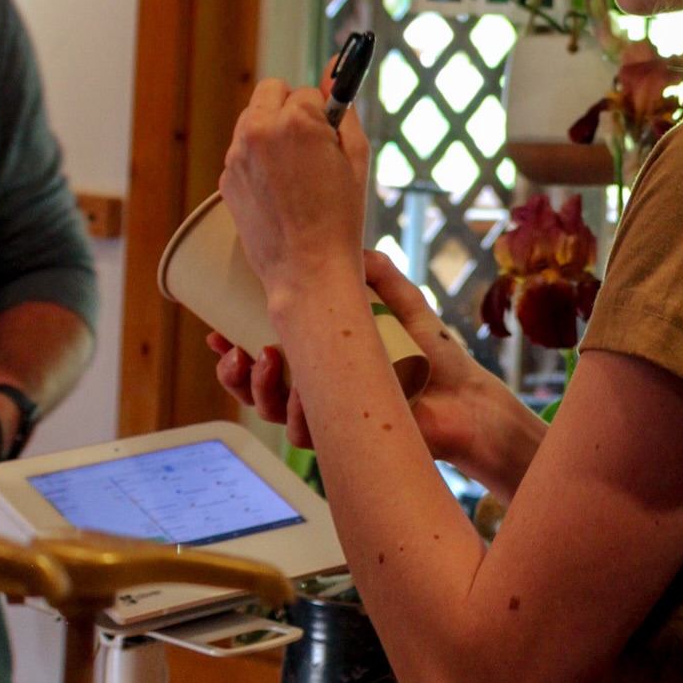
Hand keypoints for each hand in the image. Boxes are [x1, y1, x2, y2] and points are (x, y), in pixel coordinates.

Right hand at [209, 250, 515, 472]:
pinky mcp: (346, 438)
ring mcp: (332, 418)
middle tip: (233, 350)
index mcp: (324, 362)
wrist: (468, 399)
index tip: (214, 333)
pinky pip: (308, 434)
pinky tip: (294, 396)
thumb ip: (380, 275)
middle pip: (257, 391)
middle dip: (233, 375)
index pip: (266, 359)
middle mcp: (321, 392)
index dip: (232, 353)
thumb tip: (353, 244)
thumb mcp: (404, 304)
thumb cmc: (438, 355)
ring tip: (265, 359)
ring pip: (273, 414)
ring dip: (258, 390)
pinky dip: (294, 417)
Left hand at [219, 78, 367, 310]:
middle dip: (291, 107)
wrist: (308, 269)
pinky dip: (258, 160)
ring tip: (295, 171)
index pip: (309, 92)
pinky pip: (243, 151)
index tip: (331, 138)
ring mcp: (236, 155)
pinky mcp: (225, 179)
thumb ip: (343, 107)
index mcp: (296, 120)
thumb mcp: (356, 156)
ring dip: (272, 131)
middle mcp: (259, 130)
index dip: (325, 116)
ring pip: (253, 119)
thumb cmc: (340, 216)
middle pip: (272, 90)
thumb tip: (334, 68)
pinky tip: (279, 191)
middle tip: (310, 143)